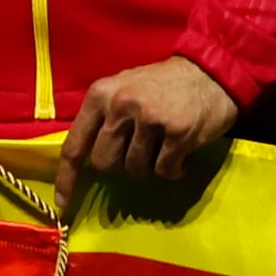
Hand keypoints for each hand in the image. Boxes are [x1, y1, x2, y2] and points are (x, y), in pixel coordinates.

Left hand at [62, 56, 239, 188]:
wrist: (211, 71)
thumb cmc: (162, 85)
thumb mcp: (122, 89)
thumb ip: (102, 119)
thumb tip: (83, 161)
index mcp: (100, 94)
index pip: (74, 145)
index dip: (67, 178)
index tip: (64, 204)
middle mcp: (121, 105)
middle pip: (104, 163)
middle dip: (120, 166)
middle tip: (140, 151)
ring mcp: (150, 119)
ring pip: (134, 170)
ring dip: (149, 166)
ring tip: (163, 146)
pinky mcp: (178, 132)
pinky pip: (164, 171)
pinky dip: (172, 170)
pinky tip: (181, 155)